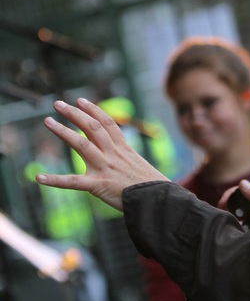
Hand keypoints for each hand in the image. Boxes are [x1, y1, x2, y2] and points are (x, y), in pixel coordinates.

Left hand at [36, 98, 167, 210]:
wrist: (158, 200)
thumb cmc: (152, 187)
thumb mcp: (140, 167)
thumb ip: (126, 160)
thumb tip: (121, 160)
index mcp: (124, 149)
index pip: (107, 122)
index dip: (93, 110)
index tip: (80, 100)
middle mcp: (113, 154)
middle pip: (92, 127)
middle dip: (74, 113)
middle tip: (57, 104)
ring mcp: (105, 168)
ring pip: (81, 144)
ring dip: (63, 131)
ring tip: (48, 121)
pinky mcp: (99, 186)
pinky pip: (74, 182)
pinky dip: (55, 180)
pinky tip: (39, 178)